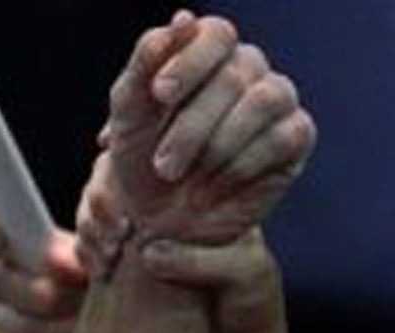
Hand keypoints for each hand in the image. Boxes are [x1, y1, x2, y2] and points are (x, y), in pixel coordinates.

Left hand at [100, 12, 313, 249]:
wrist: (157, 222)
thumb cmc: (140, 162)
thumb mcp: (129, 118)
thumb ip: (144, 68)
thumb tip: (183, 19)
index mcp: (208, 55)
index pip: (216, 34)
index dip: (189, 61)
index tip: (160, 94)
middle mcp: (248, 69)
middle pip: (233, 76)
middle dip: (190, 128)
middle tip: (163, 168)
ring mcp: (277, 100)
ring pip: (262, 102)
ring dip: (215, 147)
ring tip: (183, 180)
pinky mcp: (294, 137)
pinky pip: (280, 138)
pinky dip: (237, 169)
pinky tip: (209, 190)